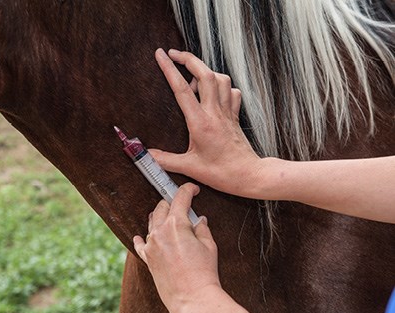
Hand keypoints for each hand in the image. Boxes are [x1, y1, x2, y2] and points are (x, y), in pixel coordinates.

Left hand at [133, 183, 219, 312]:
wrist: (192, 298)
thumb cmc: (204, 272)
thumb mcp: (209, 245)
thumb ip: (202, 228)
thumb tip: (199, 219)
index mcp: (176, 224)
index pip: (180, 198)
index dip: (188, 190)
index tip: (193, 189)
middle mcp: (159, 231)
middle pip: (162, 207)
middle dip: (173, 202)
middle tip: (183, 204)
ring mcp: (151, 245)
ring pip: (151, 222)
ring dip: (159, 216)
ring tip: (167, 216)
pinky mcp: (147, 258)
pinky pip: (140, 244)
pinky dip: (141, 238)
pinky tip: (140, 236)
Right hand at [151, 48, 264, 197]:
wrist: (249, 175)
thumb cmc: (221, 173)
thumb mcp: (189, 167)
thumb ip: (165, 160)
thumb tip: (146, 154)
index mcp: (200, 123)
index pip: (182, 89)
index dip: (170, 69)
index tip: (161, 55)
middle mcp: (215, 112)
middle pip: (205, 74)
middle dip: (189, 59)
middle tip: (174, 53)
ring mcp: (227, 112)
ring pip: (220, 79)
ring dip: (205, 71)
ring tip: (192, 77)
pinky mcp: (235, 116)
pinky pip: (232, 91)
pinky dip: (222, 85)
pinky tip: (214, 92)